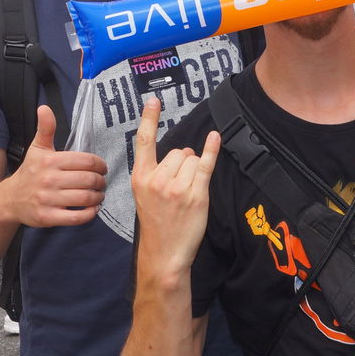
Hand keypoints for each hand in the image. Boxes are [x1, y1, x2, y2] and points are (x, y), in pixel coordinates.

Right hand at [2, 105, 105, 227]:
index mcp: (50, 160)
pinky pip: (77, 217)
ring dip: (98, 197)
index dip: (100, 165)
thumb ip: (45, 129)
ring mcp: (48, 199)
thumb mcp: (37, 148)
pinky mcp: (48, 217)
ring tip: (99, 195)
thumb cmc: (29, 172)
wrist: (10, 199)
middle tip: (102, 182)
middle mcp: (49, 179)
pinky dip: (90, 213)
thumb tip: (44, 108)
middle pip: (89, 180)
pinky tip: (92, 208)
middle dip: (101, 181)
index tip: (102, 168)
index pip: (86, 161)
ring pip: (85, 198)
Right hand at [130, 97, 216, 274]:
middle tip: (178, 188)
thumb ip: (155, 173)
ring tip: (186, 194)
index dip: (148, 119)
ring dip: (193, 170)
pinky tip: (214, 138)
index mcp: (140, 178)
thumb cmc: (156, 224)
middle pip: (177, 151)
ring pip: (191, 159)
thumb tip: (181, 152)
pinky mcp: (196, 194)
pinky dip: (211, 150)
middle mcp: (157, 180)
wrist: (163, 254)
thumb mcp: (144, 196)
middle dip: (182, 163)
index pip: (143, 142)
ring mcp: (177, 187)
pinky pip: (205, 164)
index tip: (152, 100)